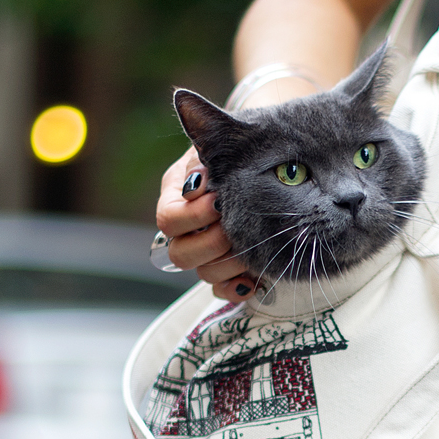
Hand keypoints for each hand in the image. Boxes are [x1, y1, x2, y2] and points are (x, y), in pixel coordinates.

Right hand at [156, 149, 256, 301]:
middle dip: (212, 243)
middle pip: (179, 254)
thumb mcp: (221, 147)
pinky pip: (223, 290)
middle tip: (236, 226)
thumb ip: (205, 160)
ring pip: (204, 274)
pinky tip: (254, 277)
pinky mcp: (227, 268)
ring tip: (253, 245)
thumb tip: (195, 186)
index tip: (220, 201)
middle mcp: (187, 228)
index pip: (169, 220)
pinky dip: (238, 287)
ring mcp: (206, 251)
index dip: (194, 216)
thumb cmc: (242, 148)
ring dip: (230, 264)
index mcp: (177, 195)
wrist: (269, 161)